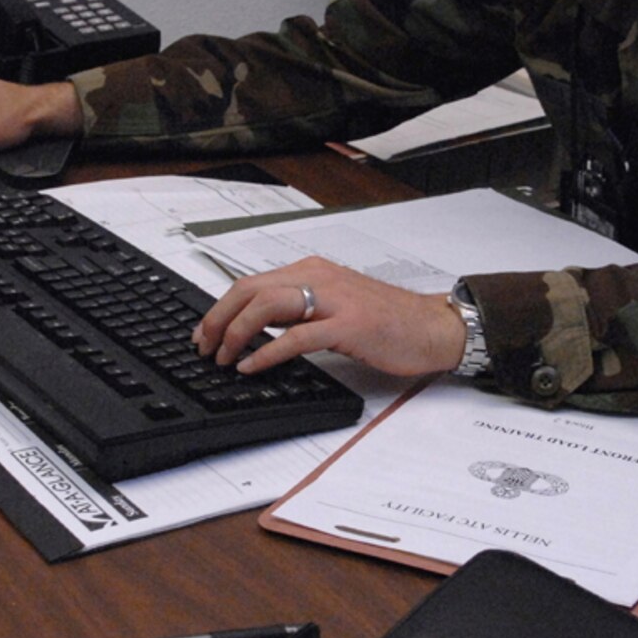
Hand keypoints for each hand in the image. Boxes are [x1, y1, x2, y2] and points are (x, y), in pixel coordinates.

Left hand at [194, 259, 466, 378]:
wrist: (433, 327)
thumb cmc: (389, 321)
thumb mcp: (336, 306)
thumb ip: (300, 311)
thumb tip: (259, 329)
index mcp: (313, 270)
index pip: (252, 282)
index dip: (221, 308)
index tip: (205, 332)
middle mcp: (319, 277)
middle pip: (250, 290)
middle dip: (218, 319)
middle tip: (203, 346)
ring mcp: (334, 300)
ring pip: (266, 307)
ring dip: (236, 334)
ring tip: (223, 357)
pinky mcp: (348, 326)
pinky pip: (295, 337)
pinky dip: (266, 352)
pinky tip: (252, 366)